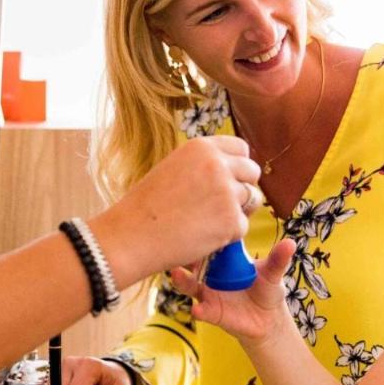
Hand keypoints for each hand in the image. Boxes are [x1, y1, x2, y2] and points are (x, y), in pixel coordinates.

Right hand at [94, 137, 259, 283]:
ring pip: (251, 200)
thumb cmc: (146, 207)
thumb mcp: (174, 169)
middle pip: (253, 172)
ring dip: (235, 212)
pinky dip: (227, 236)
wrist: (130, 236)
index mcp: (201, 147)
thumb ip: (204, 166)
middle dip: (244, 188)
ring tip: (204, 222)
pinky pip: (242, 227)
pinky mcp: (231, 220)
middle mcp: (217, 164)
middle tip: (222, 206)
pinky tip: (202, 236)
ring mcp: (226, 192)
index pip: (241, 149)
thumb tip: (233, 172)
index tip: (229, 181)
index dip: (238, 166)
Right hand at [169, 238, 297, 345]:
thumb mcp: (274, 273)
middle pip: (192, 260)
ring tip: (177, 274)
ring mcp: (208, 292)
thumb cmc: (267, 289)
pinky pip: (201, 310)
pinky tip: (197, 309)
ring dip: (181, 279)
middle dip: (185, 253)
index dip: (204, 232)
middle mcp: (211, 272)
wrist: (268, 319)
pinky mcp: (211, 312)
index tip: (197, 222)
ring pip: (188, 284)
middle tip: (182, 246)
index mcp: (225, 258)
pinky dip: (198, 310)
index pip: (212, 240)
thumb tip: (290, 244)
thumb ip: (278, 260)